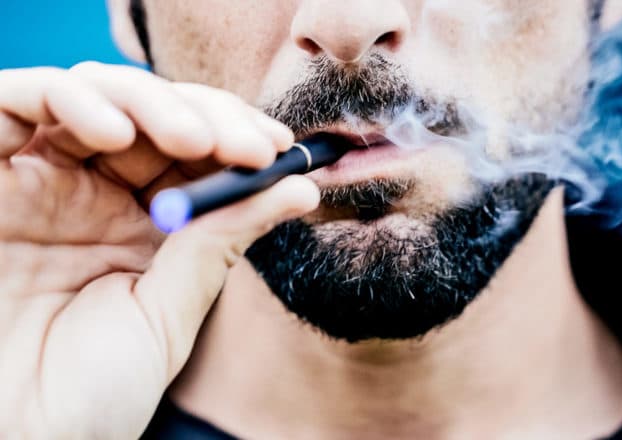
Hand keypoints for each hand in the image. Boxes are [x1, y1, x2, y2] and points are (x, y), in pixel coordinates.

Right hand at [0, 62, 318, 437]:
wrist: (21, 438)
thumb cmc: (92, 391)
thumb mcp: (171, 309)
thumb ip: (222, 239)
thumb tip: (302, 187)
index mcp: (142, 222)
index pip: (193, 148)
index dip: (237, 135)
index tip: (280, 149)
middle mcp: (91, 191)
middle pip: (151, 110)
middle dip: (208, 116)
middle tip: (250, 146)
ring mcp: (38, 179)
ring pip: (95, 92)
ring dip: (153, 102)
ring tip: (196, 141)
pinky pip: (18, 101)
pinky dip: (70, 99)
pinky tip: (116, 132)